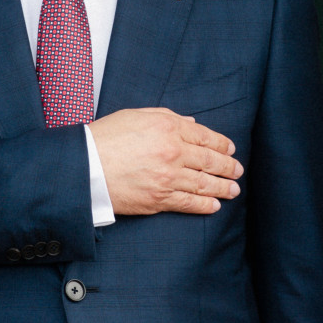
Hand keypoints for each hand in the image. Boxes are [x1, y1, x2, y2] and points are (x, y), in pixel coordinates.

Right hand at [88, 107, 241, 215]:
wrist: (85, 167)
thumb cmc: (105, 138)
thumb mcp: (136, 116)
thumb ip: (167, 117)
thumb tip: (190, 124)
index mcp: (169, 127)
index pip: (205, 136)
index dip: (221, 144)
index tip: (230, 149)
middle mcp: (173, 152)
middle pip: (210, 160)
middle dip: (228, 167)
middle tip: (237, 171)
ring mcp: (168, 177)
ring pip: (204, 184)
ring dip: (222, 188)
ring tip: (233, 190)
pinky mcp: (159, 199)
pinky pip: (188, 203)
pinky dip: (204, 205)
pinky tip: (214, 206)